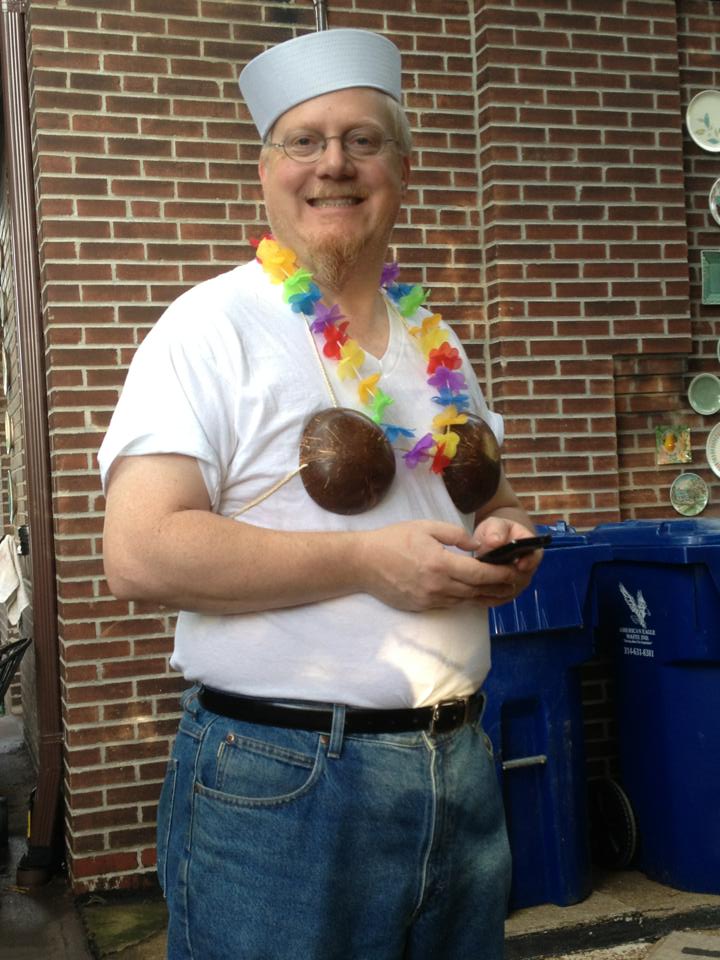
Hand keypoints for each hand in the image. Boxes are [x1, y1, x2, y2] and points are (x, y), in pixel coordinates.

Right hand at [358, 520, 521, 611]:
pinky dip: (463, 599)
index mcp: (440, 563)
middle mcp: (437, 586)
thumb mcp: (426, 527)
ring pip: (465, 601)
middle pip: (477, 591)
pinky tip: (471, 592)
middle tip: (513, 581)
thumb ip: (455, 535)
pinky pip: (449, 604)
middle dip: (497, 587)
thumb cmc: (393, 540)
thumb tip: (477, 546)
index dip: (500, 574)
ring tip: (499, 588)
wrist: (363, 563)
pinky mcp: (421, 607)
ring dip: (483, 595)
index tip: (514, 570)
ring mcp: (429, 599)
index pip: (480, 574)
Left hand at [472, 516, 543, 605]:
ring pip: (507, 592)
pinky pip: (497, 600)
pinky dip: (484, 596)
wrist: (491, 542)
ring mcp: (516, 584)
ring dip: (491, 588)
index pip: (535, 558)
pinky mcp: (505, 595)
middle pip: (520, 578)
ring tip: (474, 581)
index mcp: (530, 550)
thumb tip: (495, 541)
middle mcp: (527, 570)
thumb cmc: (496, 532)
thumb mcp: (496, 525)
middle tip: (484, 573)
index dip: (528, 562)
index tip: (519, 564)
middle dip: (503, 577)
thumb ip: (496, 530)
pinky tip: (472, 591)